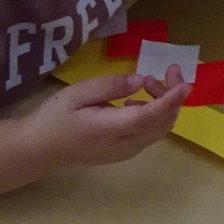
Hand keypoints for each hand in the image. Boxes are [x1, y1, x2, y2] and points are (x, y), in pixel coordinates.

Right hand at [18, 69, 189, 169]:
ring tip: (147, 82)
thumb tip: (140, 81)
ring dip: (164, 105)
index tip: (185, 82)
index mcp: (111, 130)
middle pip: (162, 123)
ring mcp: (126, 152)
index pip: (151, 115)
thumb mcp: (77, 94)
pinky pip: (150, 134)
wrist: (38, 151)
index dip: (171, 99)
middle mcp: (125, 145)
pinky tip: (137, 100)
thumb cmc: (54, 118)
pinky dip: (155, 115)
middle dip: (172, 96)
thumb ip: (110, 86)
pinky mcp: (124, 152)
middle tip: (165, 70)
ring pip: (159, 130)